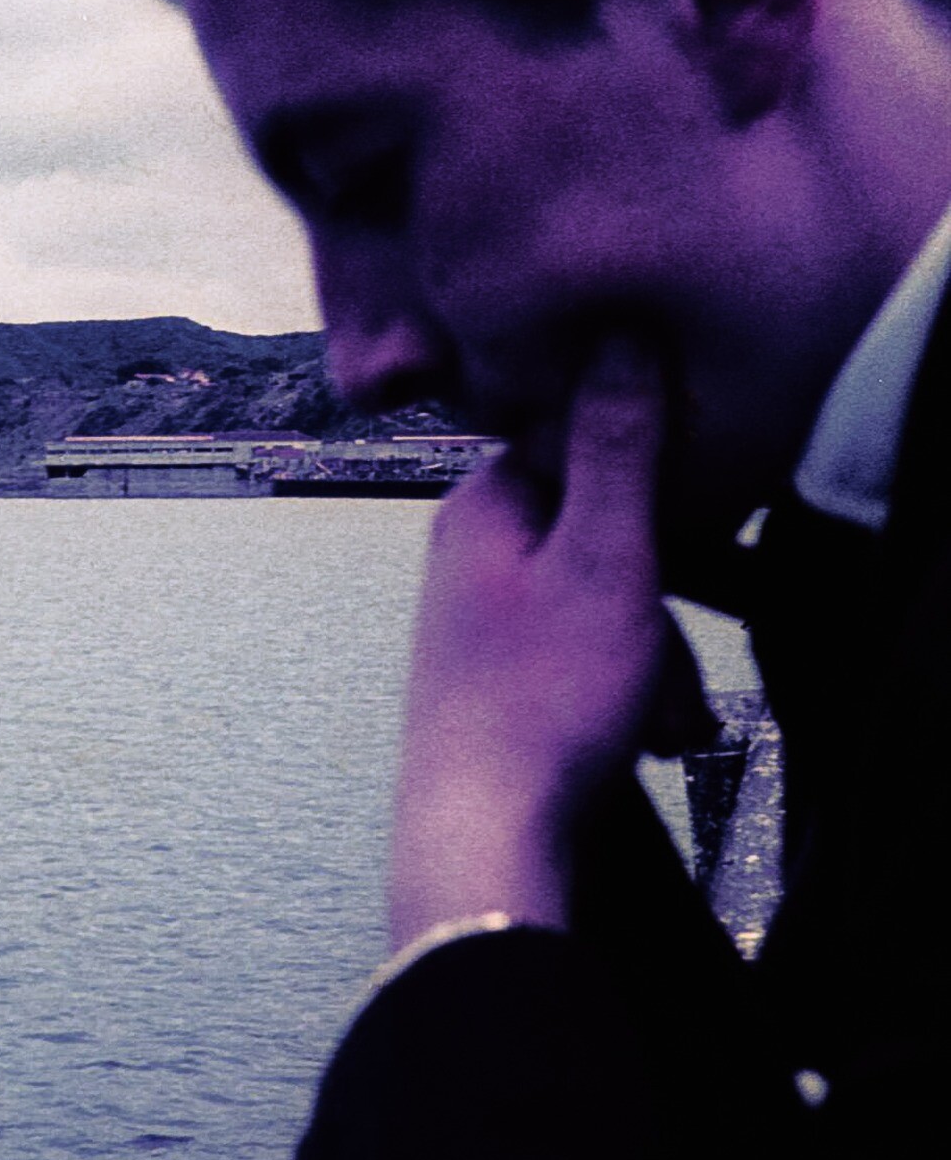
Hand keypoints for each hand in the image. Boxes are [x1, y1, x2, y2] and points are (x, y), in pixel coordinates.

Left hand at [386, 337, 678, 950]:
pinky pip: (588, 649)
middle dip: (670, 599)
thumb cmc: (541, 699)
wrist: (482, 831)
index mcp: (483, 503)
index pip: (591, 445)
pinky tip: (647, 737)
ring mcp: (479, 609)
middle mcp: (470, 546)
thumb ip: (619, 445)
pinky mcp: (497, 664)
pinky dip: (630, 687)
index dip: (661, 493)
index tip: (690, 550)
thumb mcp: (607, 558)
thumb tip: (621, 327)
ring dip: (660, 658)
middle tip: (678, 671)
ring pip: (609, 599)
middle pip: (610, 532)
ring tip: (665, 721)